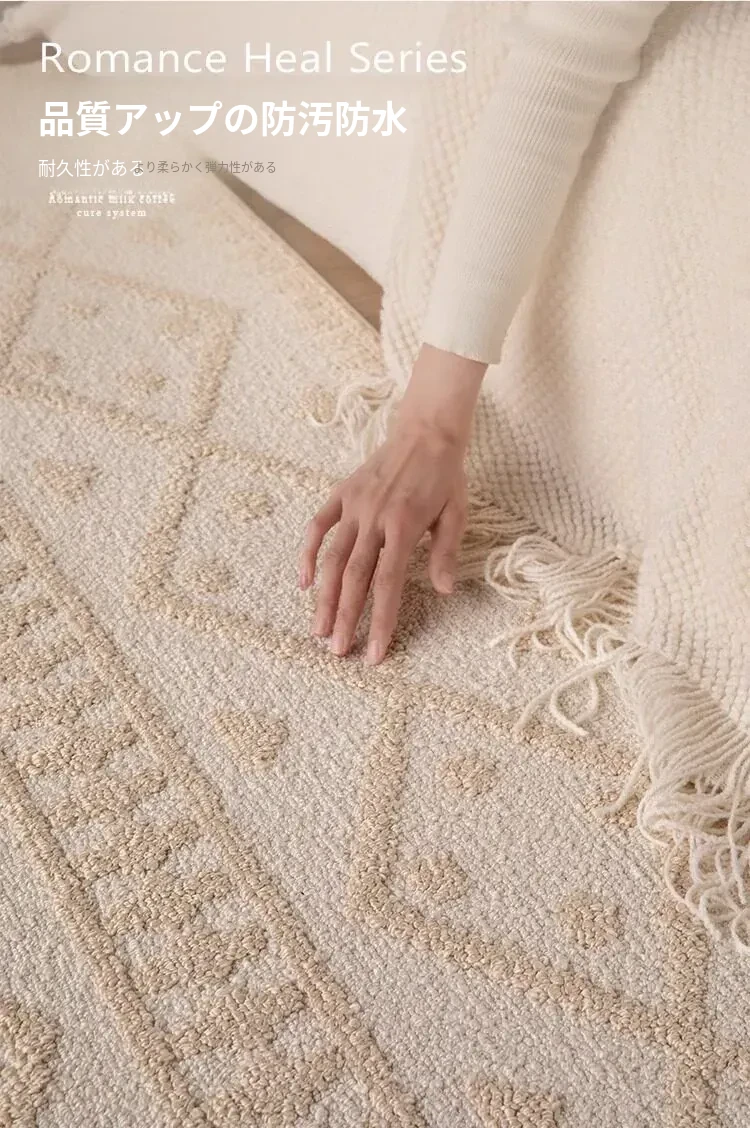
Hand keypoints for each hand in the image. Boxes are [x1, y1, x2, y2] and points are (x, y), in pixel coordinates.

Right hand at [298, 344, 486, 664]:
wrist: (426, 432)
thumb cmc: (445, 477)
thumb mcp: (456, 514)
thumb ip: (446, 553)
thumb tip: (443, 591)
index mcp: (404, 527)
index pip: (388, 584)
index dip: (380, 620)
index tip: (375, 652)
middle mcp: (375, 519)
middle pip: (354, 578)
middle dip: (344, 618)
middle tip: (337, 651)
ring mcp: (354, 507)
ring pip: (332, 558)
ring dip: (323, 596)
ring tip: (318, 629)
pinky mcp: (342, 494)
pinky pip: (318, 525)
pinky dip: (307, 552)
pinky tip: (302, 581)